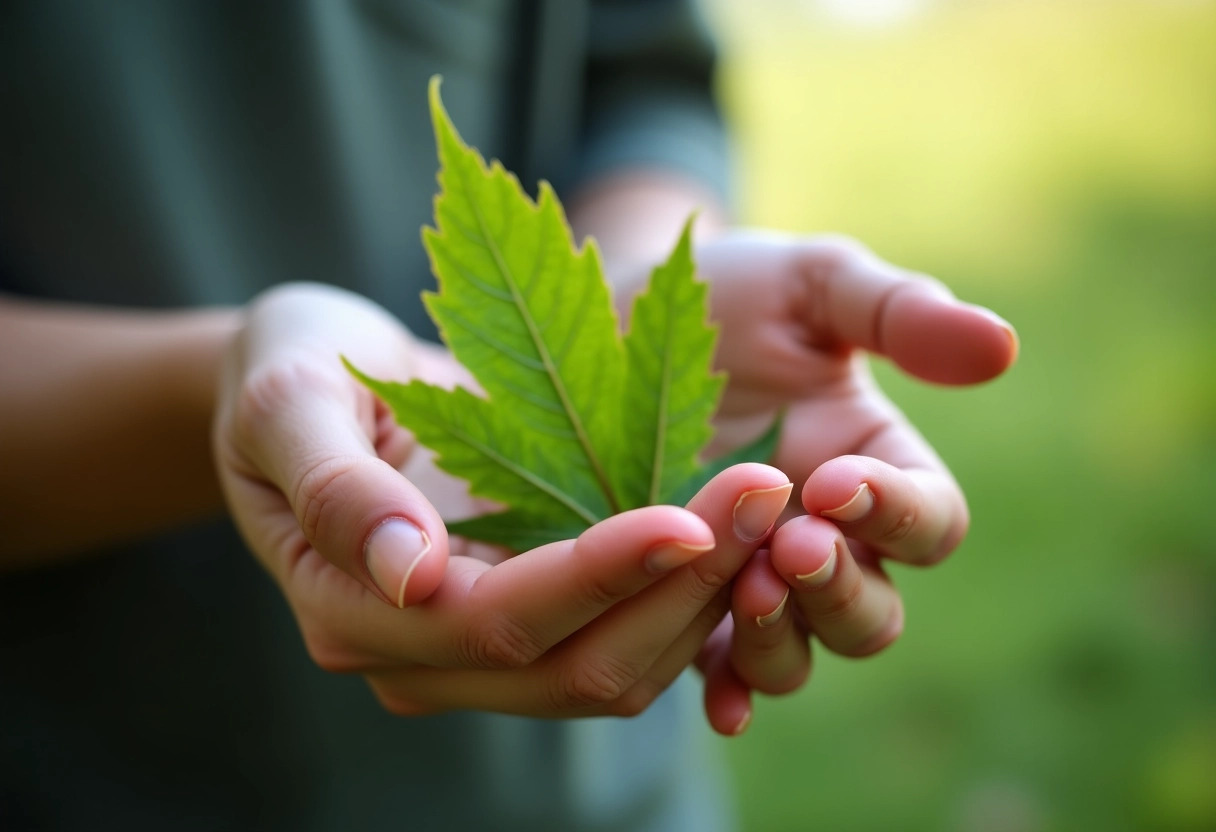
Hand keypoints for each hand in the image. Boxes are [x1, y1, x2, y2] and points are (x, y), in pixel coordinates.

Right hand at [213, 282, 792, 717]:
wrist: (318, 381)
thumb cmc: (287, 372)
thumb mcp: (287, 403)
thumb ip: (335, 488)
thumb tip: (403, 574)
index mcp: (354, 611)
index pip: (496, 621)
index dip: (595, 577)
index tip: (688, 516)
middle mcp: (424, 656)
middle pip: (577, 667)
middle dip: (679, 592)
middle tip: (765, 493)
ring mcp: (482, 651)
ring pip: (619, 668)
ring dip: (704, 599)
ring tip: (771, 505)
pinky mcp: (535, 622)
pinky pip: (631, 639)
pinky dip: (693, 598)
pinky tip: (746, 532)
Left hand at [689, 232, 1017, 733]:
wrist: (624, 319)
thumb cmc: (730, 297)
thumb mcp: (812, 284)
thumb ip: (898, 313)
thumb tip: (1001, 346)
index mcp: (874, 469)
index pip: (930, 522)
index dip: (897, 513)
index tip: (834, 480)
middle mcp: (826, 540)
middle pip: (872, 615)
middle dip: (839, 591)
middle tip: (789, 547)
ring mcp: (754, 580)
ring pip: (802, 656)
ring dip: (783, 640)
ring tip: (742, 589)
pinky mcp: (685, 605)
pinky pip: (721, 673)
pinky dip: (731, 693)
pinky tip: (718, 702)